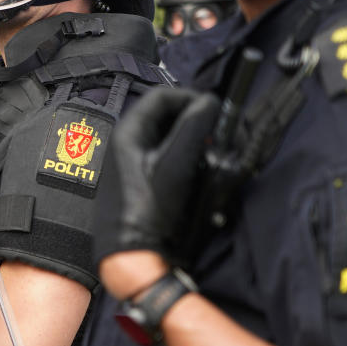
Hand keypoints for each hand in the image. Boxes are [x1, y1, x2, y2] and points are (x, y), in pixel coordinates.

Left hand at [93, 87, 219, 285]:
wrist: (130, 250)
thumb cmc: (145, 210)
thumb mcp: (175, 164)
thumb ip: (192, 129)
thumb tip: (209, 103)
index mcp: (128, 131)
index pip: (162, 95)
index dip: (191, 98)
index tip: (215, 111)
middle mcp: (127, 141)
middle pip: (167, 114)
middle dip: (195, 118)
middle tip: (219, 131)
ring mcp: (133, 159)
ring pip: (169, 134)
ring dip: (193, 137)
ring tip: (213, 149)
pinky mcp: (142, 176)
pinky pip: (168, 154)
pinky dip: (187, 155)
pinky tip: (199, 167)